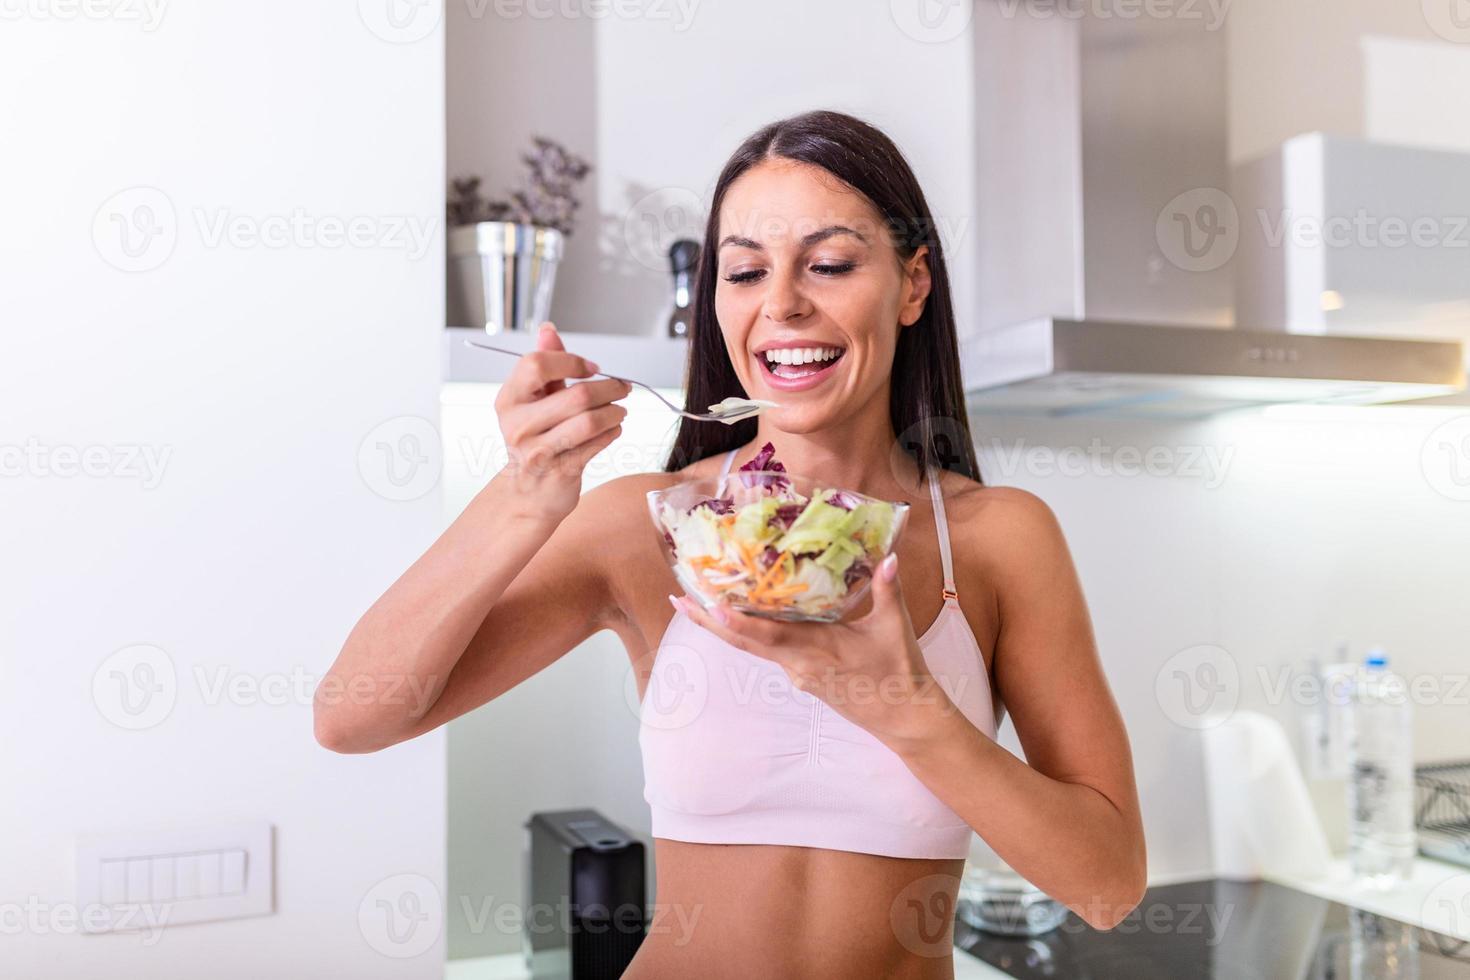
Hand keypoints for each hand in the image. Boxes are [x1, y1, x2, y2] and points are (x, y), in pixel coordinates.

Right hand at [495, 322, 631, 520]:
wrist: (526, 493)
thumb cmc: (533, 440)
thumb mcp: (533, 400)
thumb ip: (544, 364)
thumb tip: (548, 329)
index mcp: (509, 400)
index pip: (537, 365)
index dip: (571, 361)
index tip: (592, 368)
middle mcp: (518, 424)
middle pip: (576, 395)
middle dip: (609, 388)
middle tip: (624, 387)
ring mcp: (538, 450)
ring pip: (590, 421)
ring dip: (614, 412)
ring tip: (620, 410)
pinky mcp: (560, 470)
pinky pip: (596, 444)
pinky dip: (611, 433)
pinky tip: (613, 428)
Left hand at [672, 554, 963, 749]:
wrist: (904, 718)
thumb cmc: (900, 671)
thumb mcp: (895, 627)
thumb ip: (887, 589)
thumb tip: (888, 555)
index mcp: (818, 650)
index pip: (769, 636)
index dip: (738, 623)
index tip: (710, 606)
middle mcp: (799, 664)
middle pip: (744, 642)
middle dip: (708, 621)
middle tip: (678, 599)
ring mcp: (798, 674)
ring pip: (754, 647)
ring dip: (725, 627)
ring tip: (698, 602)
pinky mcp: (803, 678)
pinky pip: (770, 652)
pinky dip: (750, 634)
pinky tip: (743, 616)